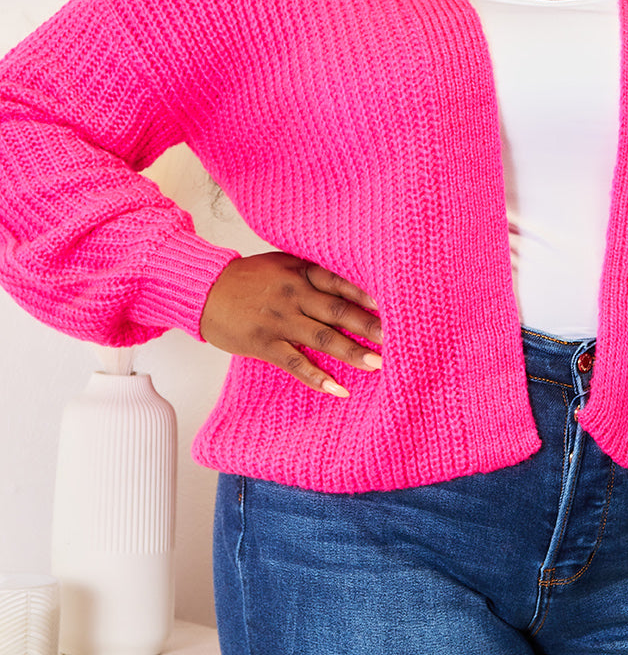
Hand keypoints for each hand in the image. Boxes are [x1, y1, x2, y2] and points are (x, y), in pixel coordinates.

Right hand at [199, 252, 382, 396]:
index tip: (393, 304)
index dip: (366, 294)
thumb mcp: (282, 265)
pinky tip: (339, 389)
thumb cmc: (248, 278)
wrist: (203, 289)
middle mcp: (294, 294)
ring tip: (378, 364)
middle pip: (338, 310)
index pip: (340, 281)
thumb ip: (314, 273)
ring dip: (352, 352)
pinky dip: (318, 377)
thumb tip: (355, 286)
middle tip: (397, 338)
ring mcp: (279, 320)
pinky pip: (296, 363)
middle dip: (369, 326)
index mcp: (300, 271)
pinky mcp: (264, 343)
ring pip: (323, 337)